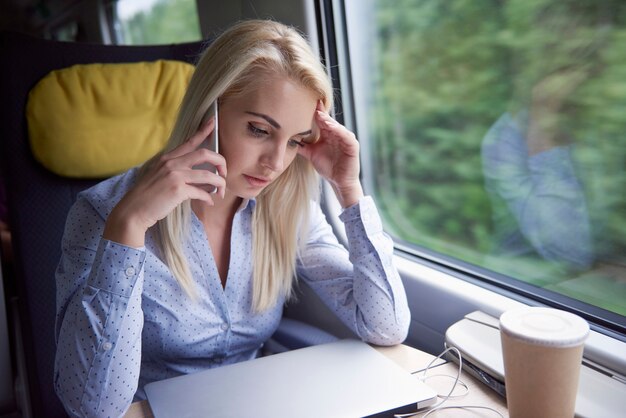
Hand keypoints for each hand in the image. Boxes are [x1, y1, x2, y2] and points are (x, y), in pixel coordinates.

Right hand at [103, 118, 226, 246]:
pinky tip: (209, 202)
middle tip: (224, 173)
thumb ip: (179, 173)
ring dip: (220, 184)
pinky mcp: (178, 190)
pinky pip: (202, 192)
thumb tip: (203, 179)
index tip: (213, 122)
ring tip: (221, 192)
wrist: (133, 211)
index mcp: (168, 158)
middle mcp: (172, 164)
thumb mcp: (160, 177)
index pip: (189, 142)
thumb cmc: (148, 196)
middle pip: (205, 154)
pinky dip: (209, 198)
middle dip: (221, 162)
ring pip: (208, 175)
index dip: (204, 131)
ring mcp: (175, 176)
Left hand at [298, 102, 363, 206]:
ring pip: (337, 126)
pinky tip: (331, 128)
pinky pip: (346, 136)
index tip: (306, 103)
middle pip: (328, 120)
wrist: (339, 182)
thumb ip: (302, 146)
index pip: (321, 120)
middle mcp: (338, 133)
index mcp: (328, 134)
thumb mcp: (312, 154)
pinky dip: (339, 131)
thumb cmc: (328, 167)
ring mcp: (346, 138)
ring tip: (319, 115)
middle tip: (312, 105)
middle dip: (320, 113)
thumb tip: (287, 140)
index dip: (315, 112)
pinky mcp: (353, 145)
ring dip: (328, 120)